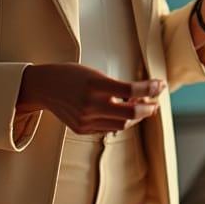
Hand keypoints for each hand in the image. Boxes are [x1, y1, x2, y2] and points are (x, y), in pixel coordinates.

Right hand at [17, 63, 164, 134]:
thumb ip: (116, 86)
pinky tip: (124, 113)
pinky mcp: (82, 129)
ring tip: (142, 107)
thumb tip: (141, 96)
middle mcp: (90, 104)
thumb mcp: (94, 74)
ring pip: (122, 124)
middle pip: (130, 113)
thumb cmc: (71, 75)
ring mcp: (86, 120)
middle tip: (155, 103)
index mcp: (94, 85)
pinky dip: (120, 121)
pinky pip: (108, 128)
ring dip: (136, 116)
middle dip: (147, 109)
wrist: (44, 87)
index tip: (160, 85)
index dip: (149, 89)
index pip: (130, 90)